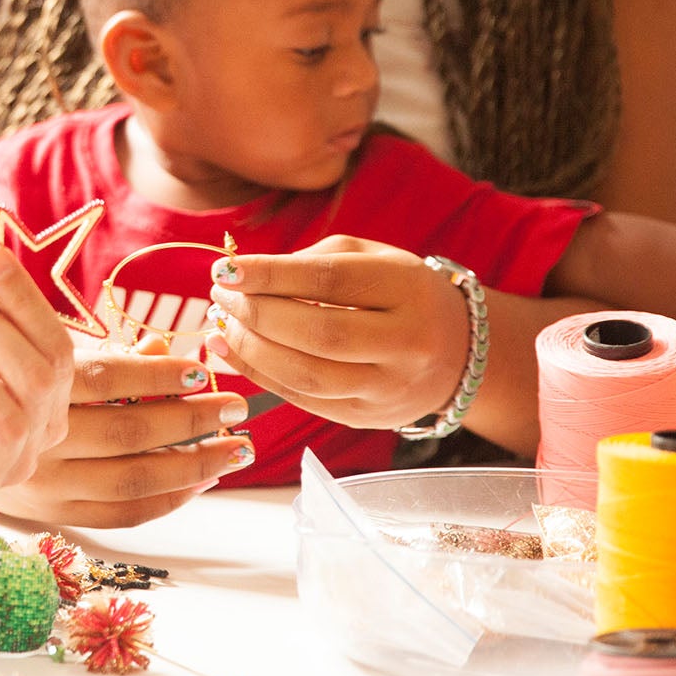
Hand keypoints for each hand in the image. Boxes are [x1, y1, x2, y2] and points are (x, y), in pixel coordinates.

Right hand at [0, 335, 255, 527]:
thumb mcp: (31, 344)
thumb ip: (98, 349)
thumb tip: (158, 344)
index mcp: (32, 385)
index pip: (109, 378)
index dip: (158, 373)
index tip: (201, 369)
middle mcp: (40, 438)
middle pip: (129, 431)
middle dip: (191, 419)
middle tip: (237, 405)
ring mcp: (46, 482)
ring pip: (133, 479)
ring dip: (193, 464)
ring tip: (235, 449)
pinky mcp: (52, 513)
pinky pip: (121, 514)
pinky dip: (166, 499)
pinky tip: (198, 481)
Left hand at [206, 234, 466, 429]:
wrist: (456, 349)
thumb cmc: (396, 288)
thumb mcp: (366, 257)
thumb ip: (310, 262)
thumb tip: (242, 277)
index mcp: (407, 289)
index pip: (330, 282)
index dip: (271, 275)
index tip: (224, 268)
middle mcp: (407, 344)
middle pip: (319, 334)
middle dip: (257, 314)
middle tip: (219, 295)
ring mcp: (390, 389)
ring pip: (309, 376)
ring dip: (251, 349)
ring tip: (219, 324)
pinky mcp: (368, 419)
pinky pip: (304, 400)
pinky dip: (259, 374)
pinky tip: (229, 351)